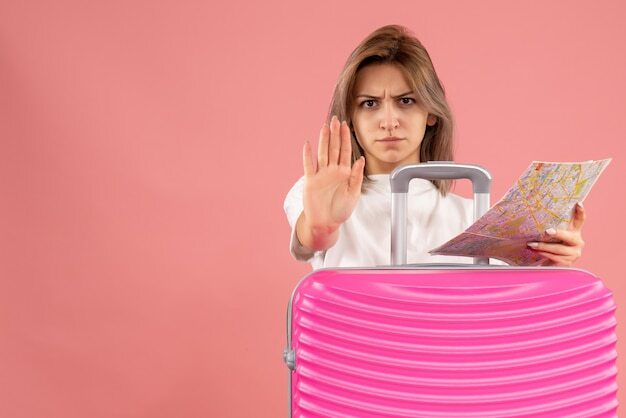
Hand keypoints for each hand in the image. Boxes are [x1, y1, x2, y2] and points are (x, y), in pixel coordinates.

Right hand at [297, 116, 364, 249]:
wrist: (326, 223)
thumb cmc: (340, 210)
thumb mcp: (353, 194)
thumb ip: (357, 176)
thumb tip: (360, 159)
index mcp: (344, 173)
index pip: (345, 151)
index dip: (345, 138)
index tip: (346, 126)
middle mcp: (332, 171)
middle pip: (333, 148)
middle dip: (335, 134)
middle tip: (335, 120)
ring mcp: (321, 175)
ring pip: (322, 153)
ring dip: (323, 140)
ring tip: (324, 126)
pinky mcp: (311, 181)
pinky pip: (309, 166)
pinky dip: (308, 155)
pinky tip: (308, 144)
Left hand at [527, 202, 585, 265]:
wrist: (551, 264)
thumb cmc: (551, 247)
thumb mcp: (552, 236)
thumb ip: (550, 228)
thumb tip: (535, 215)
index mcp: (575, 232)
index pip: (580, 221)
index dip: (581, 212)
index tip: (578, 203)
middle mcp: (578, 241)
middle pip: (569, 236)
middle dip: (558, 234)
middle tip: (547, 231)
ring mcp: (574, 253)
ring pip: (558, 248)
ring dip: (543, 246)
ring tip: (531, 244)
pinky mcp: (568, 262)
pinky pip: (554, 257)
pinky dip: (543, 253)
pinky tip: (534, 251)